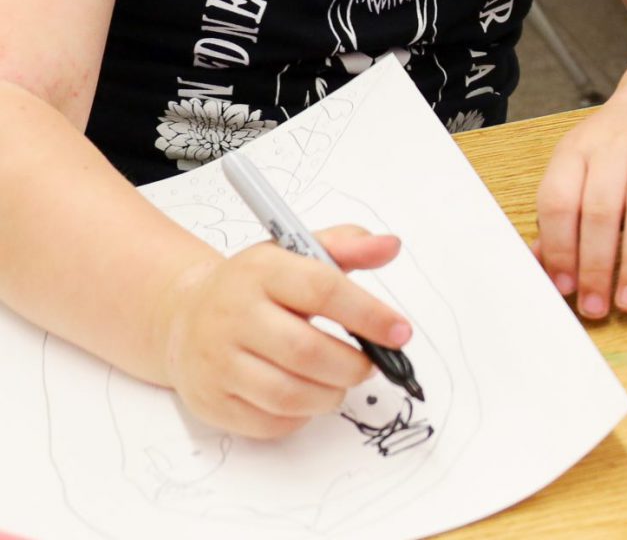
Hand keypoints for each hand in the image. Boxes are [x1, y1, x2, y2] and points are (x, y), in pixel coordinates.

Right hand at [161, 226, 409, 438]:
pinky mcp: (209, 401)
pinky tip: (310, 397)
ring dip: (331, 394)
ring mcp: (216, 362)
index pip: (323, 290)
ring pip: (288, 394)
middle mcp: (233, 315)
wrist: (183, 315)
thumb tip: (391, 246)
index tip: (400, 332)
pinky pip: (268, 422)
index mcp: (261, 271)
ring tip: (342, 382)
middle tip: (370, 366)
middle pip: (306, 351)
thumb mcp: (296, 251)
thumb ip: (348, 247)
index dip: (369, 314)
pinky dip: (302, 416)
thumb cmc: (255, 285)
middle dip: (352, 365)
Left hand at [534, 77, 626, 318]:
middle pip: (601, 208)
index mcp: (577, 149)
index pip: (559, 200)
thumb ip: (561, 215)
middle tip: (597, 307)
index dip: (559, 248)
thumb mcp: (579, 166)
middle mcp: (617, 143)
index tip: (565, 288)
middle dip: (597, 266)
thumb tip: (542, 267)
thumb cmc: (616, 147)